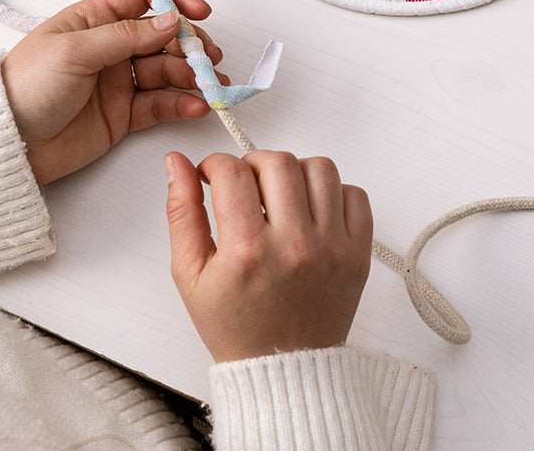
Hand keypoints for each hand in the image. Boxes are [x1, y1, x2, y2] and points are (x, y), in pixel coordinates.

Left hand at [1, 0, 225, 183]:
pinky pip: (160, 104)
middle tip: (208, 58)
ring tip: (209, 86)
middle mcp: (110, 46)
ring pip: (167, 70)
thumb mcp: (73, 51)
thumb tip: (170, 20)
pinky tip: (196, 106)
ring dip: (192, 75)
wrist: (6, 142)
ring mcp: (118, 81)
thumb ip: (125, 35)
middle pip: (163, 35)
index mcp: (94, 19)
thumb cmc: (27, 86)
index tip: (198, 12)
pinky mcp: (123, 115)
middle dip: (190, 44)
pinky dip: (181, 103)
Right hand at [165, 150, 372, 362]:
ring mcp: (332, 248)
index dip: (214, 164)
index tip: (211, 175)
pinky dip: (333, 192)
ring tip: (279, 195)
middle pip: (277, 162)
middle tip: (244, 186)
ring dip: (294, 172)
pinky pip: (355, 194)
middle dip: (252, 164)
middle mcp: (294, 246)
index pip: (231, 171)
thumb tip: (175, 164)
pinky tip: (310, 211)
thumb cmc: (236, 327)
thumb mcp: (190, 274)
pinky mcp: (358, 254)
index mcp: (247, 251)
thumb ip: (181, 212)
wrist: (284, 372)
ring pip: (320, 168)